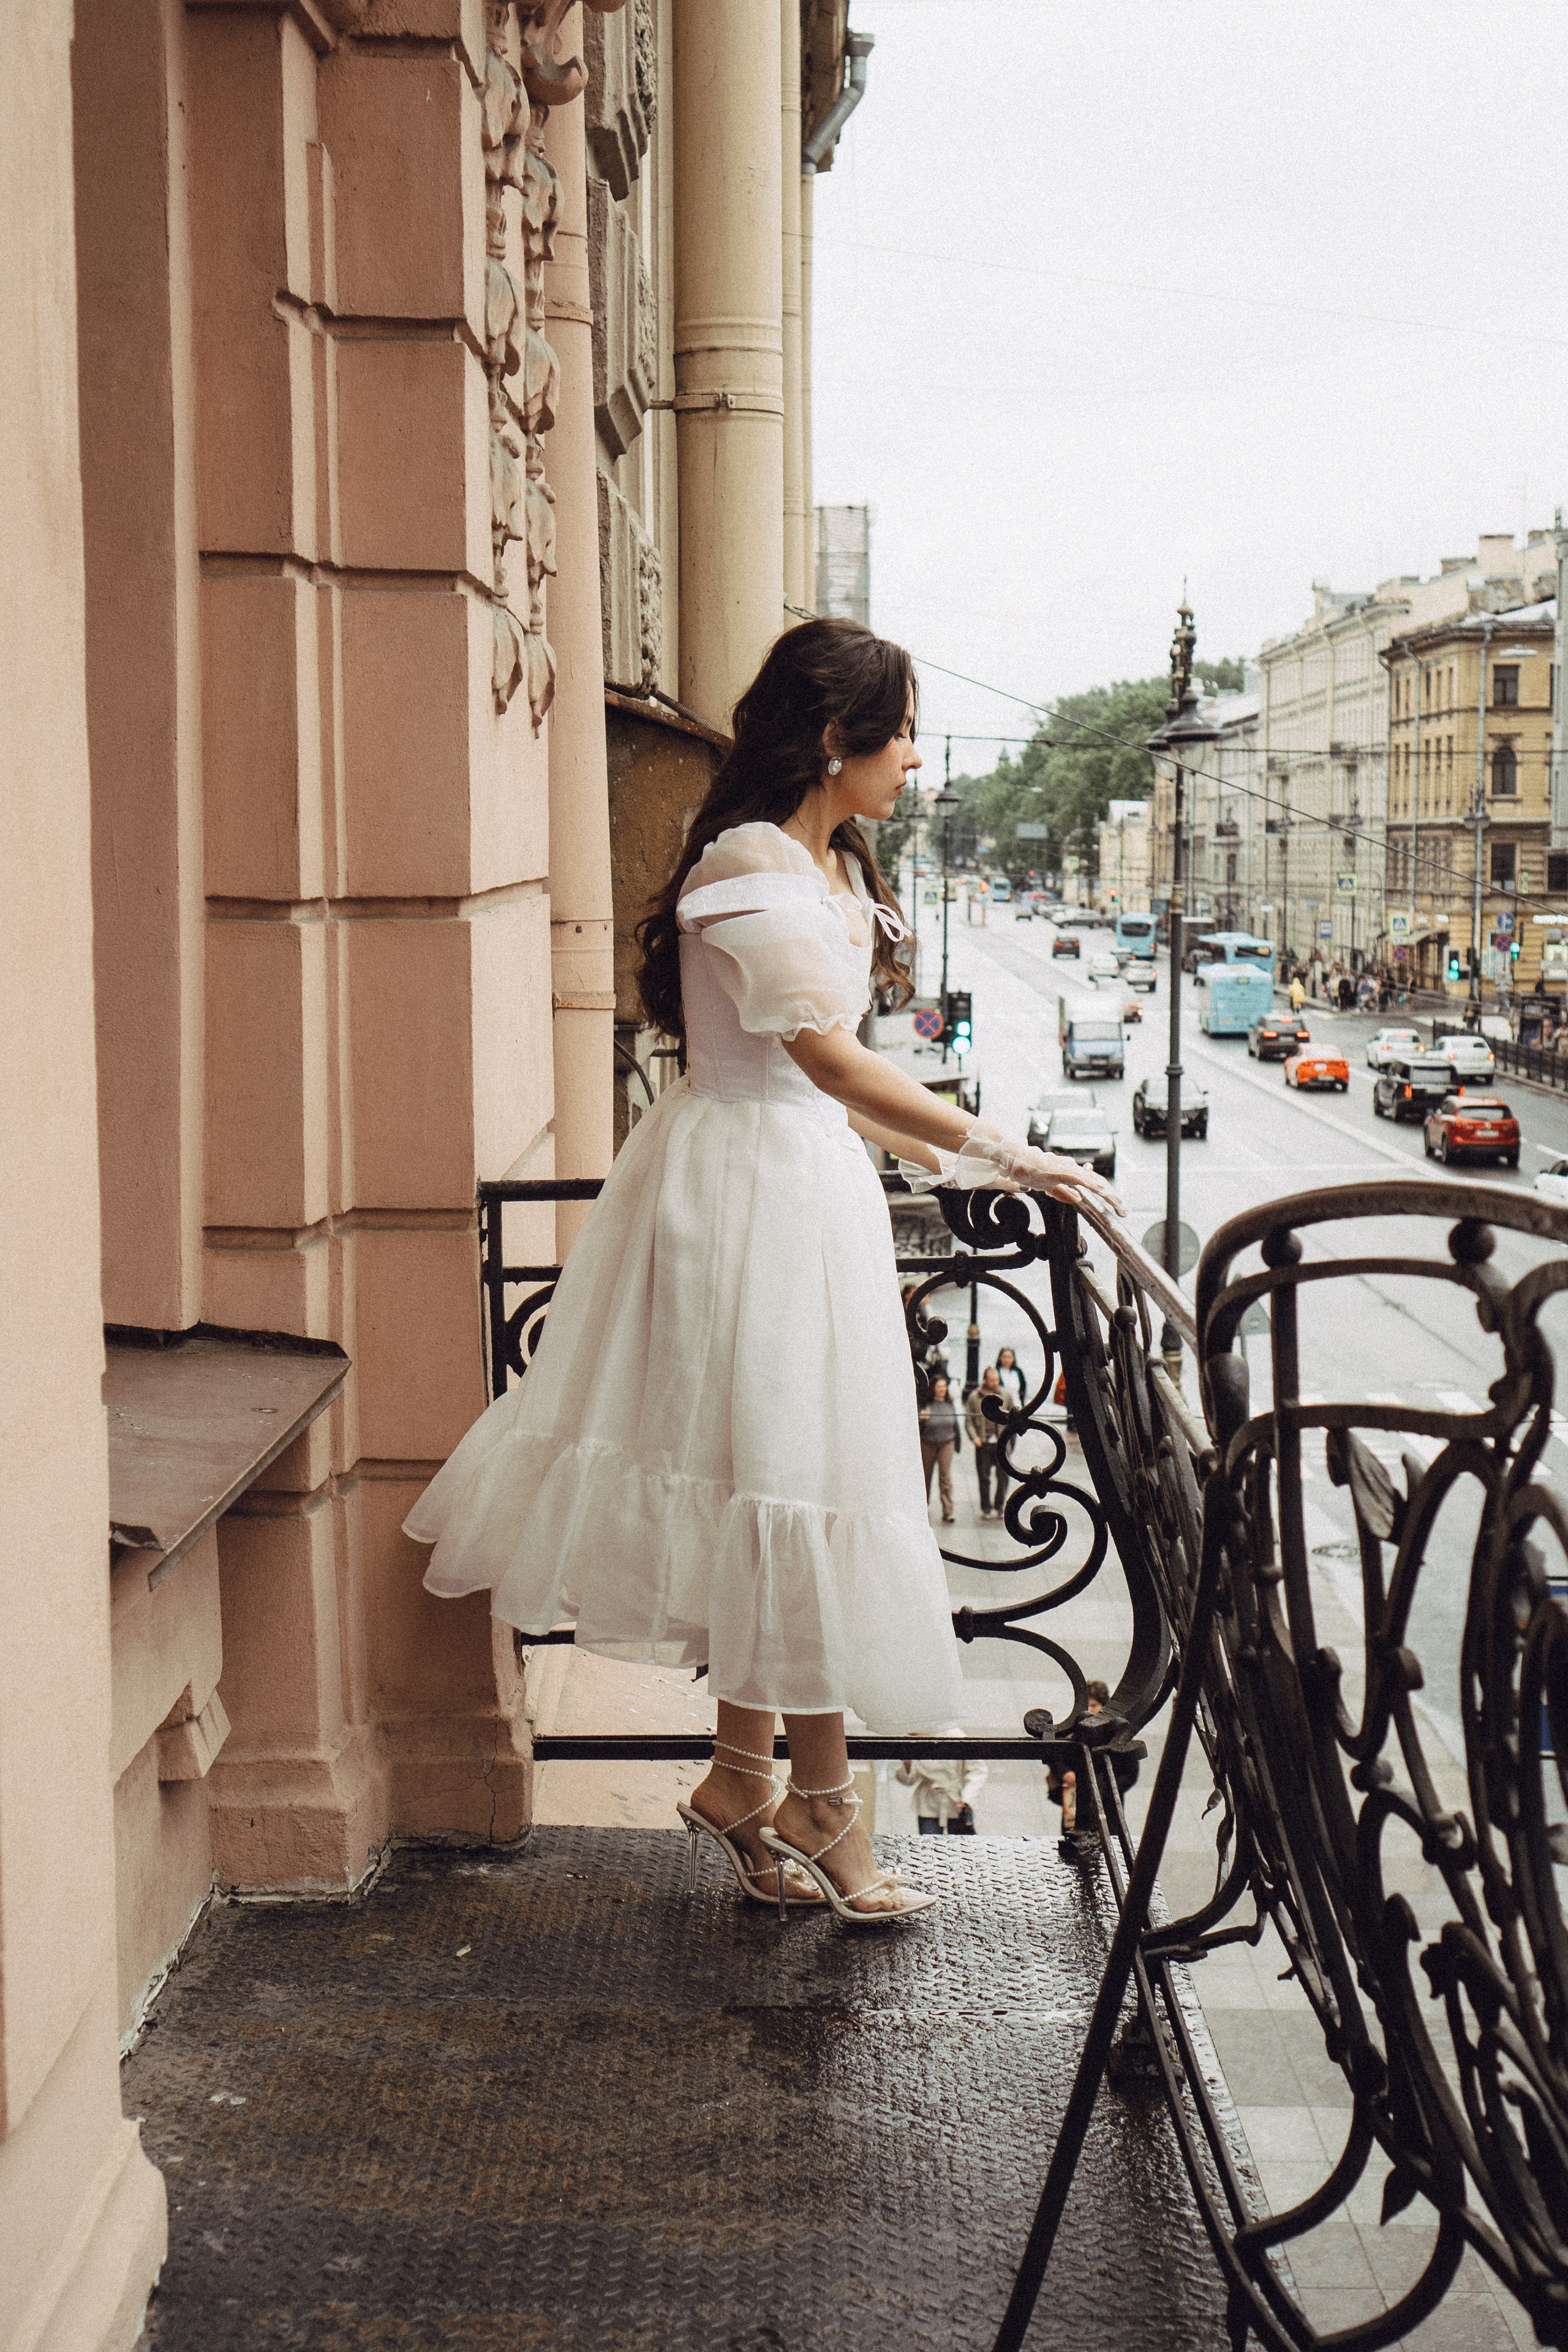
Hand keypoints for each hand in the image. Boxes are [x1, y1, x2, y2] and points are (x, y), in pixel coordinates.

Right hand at [1010, 1145, 1124, 1217]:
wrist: (1013, 1158)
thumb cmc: (1028, 1168)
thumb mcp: (1048, 1186)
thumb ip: (1062, 1192)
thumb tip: (1077, 1198)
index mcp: (1071, 1175)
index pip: (1094, 1186)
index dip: (1107, 1197)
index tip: (1119, 1209)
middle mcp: (1072, 1170)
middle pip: (1098, 1184)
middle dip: (1112, 1198)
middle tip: (1125, 1211)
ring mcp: (1066, 1169)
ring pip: (1092, 1181)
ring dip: (1107, 1192)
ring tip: (1118, 1202)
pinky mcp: (1060, 1169)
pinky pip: (1079, 1177)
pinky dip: (1092, 1184)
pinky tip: (1103, 1190)